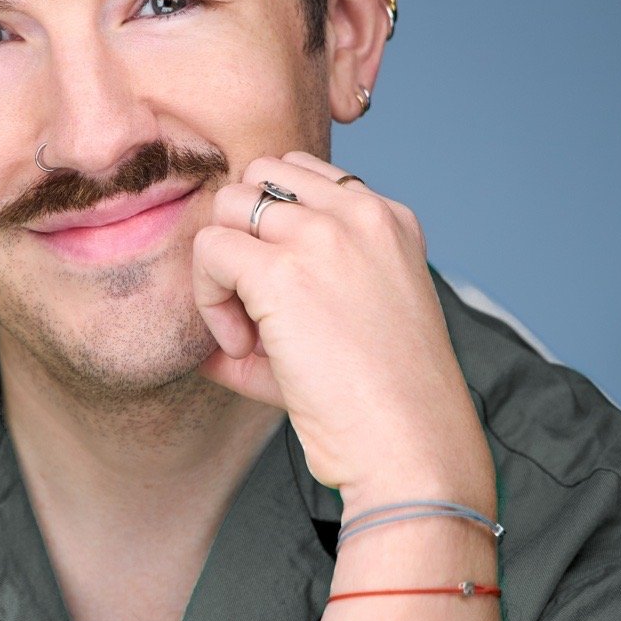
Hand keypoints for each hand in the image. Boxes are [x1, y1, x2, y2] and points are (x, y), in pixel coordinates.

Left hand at [190, 150, 489, 500]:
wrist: (411, 446)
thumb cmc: (384, 402)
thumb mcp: (349, 323)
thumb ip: (293, 295)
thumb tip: (211, 324)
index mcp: (389, 220)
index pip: (301, 174)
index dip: (270, 229)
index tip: (282, 294)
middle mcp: (360, 215)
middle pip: (257, 178)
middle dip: (242, 236)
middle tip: (257, 310)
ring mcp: (323, 237)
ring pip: (226, 205)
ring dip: (221, 266)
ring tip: (248, 331)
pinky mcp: (283, 271)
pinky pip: (210, 250)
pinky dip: (209, 298)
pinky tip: (243, 345)